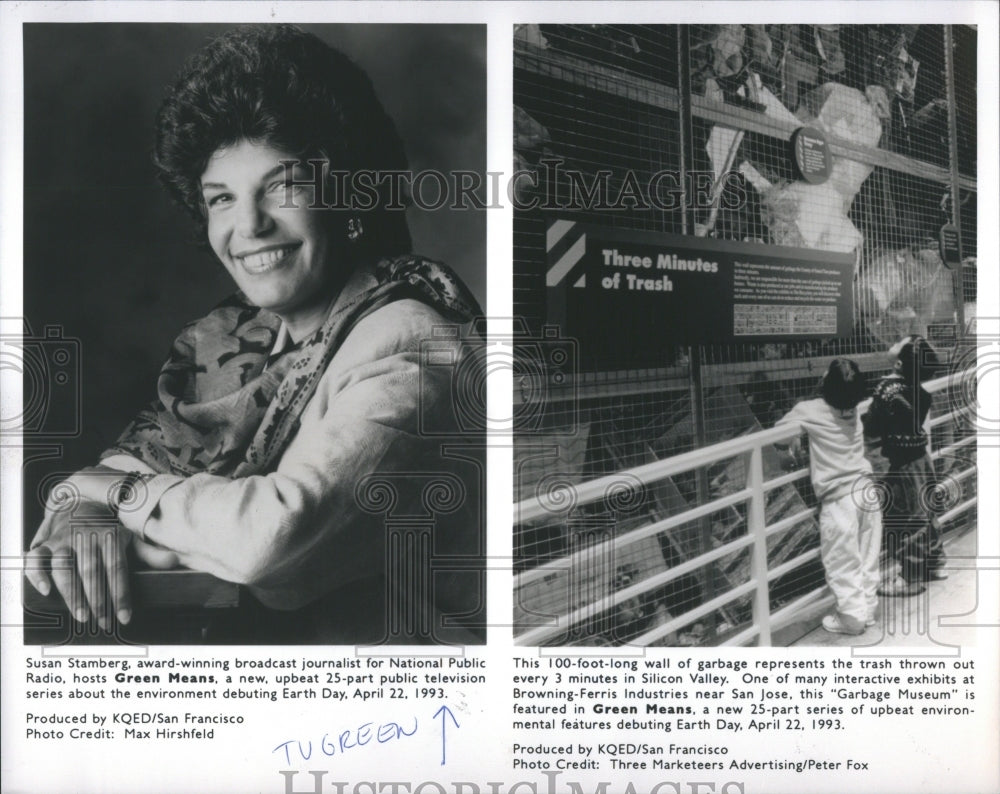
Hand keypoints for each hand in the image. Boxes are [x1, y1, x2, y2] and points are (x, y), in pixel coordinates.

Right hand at [25, 468, 135, 627]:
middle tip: (103, 623)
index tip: (125, 617)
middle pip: (91, 571)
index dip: (121, 593)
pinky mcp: (44, 545)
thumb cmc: (108, 529)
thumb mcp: (130, 537)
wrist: (79, 503)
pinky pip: (36, 559)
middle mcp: (85, 537)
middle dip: (98, 600)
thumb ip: (148, 553)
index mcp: (109, 536)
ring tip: (81, 616)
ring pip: (64, 567)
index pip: (117, 568)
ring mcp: (62, 541)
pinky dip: (37, 574)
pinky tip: (45, 591)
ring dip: (71, 593)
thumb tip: (174, 561)